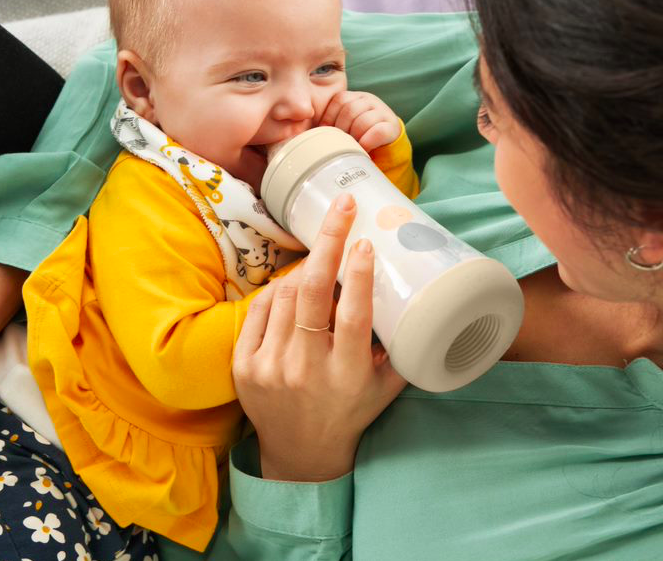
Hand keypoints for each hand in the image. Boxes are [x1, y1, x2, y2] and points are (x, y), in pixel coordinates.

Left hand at [233, 193, 407, 481]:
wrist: (301, 453)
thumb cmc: (351, 410)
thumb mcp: (386, 386)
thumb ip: (401, 345)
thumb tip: (417, 288)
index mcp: (347, 375)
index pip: (353, 317)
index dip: (360, 277)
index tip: (365, 243)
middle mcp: (306, 369)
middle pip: (313, 293)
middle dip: (328, 242)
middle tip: (341, 210)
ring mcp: (270, 366)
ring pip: (286, 294)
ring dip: (306, 268)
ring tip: (321, 260)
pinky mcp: (245, 364)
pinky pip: (261, 307)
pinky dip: (279, 289)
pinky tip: (294, 285)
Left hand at [319, 91, 400, 151]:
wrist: (386, 143)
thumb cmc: (358, 134)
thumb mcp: (345, 124)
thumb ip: (330, 124)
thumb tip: (304, 132)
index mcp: (356, 97)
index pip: (340, 99)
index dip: (330, 117)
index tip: (325, 132)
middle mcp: (369, 100)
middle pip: (350, 110)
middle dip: (342, 129)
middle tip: (340, 142)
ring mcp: (382, 112)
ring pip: (362, 121)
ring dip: (354, 137)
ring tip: (352, 146)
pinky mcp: (392, 126)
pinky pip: (377, 132)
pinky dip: (367, 143)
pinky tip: (363, 149)